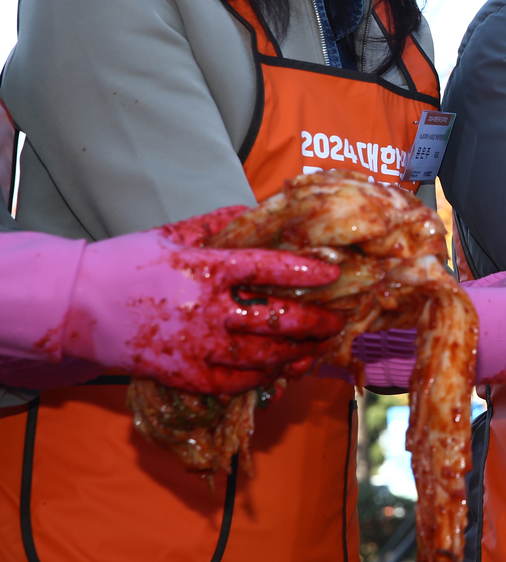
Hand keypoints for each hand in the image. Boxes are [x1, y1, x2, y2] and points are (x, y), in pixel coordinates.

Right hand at [64, 208, 344, 393]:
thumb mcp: (175, 233)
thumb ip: (221, 224)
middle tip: (338, 320)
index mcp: (206, 268)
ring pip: (261, 357)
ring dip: (297, 353)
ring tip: (319, 348)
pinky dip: (264, 378)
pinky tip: (282, 370)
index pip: (267, 268)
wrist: (76, 305)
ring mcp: (195, 346)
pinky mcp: (183, 374)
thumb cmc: (129, 262)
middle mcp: (206, 309)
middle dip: (314, 322)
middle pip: (275, 320)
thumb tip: (261, 212)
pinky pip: (234, 383)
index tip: (333, 273)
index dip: (305, 271)